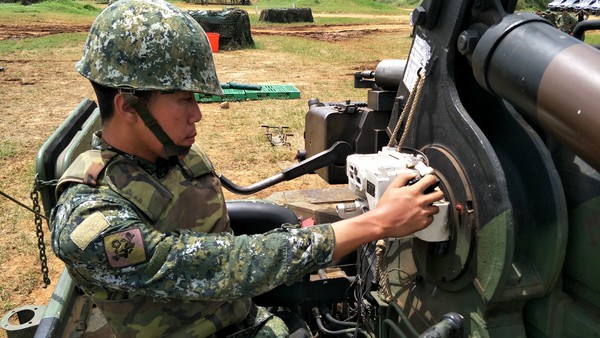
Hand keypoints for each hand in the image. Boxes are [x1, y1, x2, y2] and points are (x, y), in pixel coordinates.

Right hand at [330, 173, 444, 259]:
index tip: (430, 180)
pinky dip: (427, 217)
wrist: (382, 222)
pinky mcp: (422, 223)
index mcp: (414, 192)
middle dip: (436, 193)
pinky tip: (420, 215)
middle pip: (440, 194)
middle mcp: (421, 202)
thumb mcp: (392, 188)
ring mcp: (423, 213)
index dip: (431, 179)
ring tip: (424, 206)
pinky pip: (431, 219)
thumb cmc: (385, 208)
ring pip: (437, 208)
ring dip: (432, 206)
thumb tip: (412, 175)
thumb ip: (403, 178)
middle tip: (431, 194)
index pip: (431, 180)